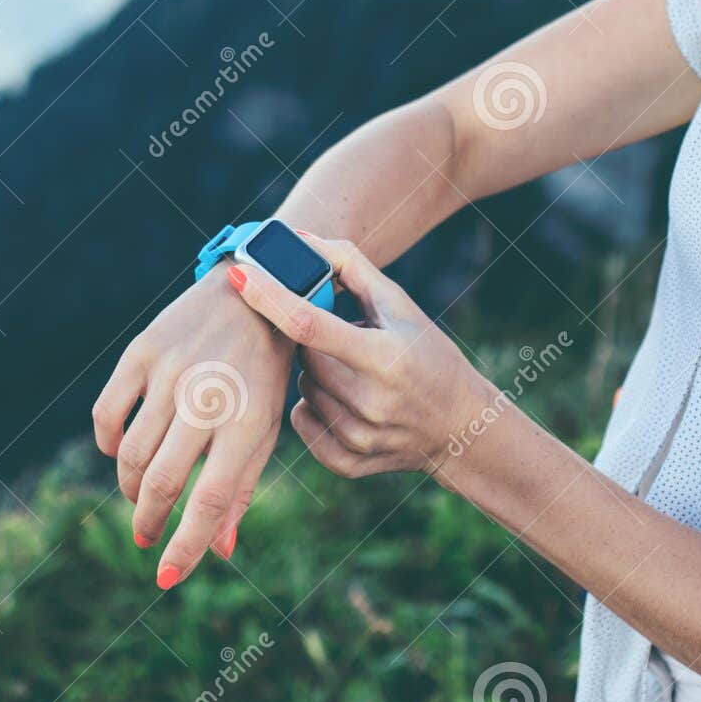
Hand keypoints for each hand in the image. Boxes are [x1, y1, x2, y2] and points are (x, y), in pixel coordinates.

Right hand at [92, 267, 291, 587]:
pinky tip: (121, 453)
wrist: (258, 289)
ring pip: (130, 454)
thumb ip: (242, 487)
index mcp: (248, 422)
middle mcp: (207, 399)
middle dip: (149, 521)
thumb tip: (220, 550)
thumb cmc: (265, 370)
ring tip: (140, 498)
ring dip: (130, 488)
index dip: (185, 547)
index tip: (165, 577)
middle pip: (161, 483)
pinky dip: (108, 444)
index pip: (208, 502)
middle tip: (147, 537)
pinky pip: (106, 415)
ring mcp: (170, 373)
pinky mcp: (142, 351)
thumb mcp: (267, 425)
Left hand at [229, 234, 498, 480]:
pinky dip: (313, 408)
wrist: (461, 427)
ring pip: (302, 389)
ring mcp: (359, 436)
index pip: (310, 325)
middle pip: (305, 357)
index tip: (240, 274)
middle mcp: (371, 401)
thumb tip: (300, 240)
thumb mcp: (401, 306)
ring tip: (354, 374)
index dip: (270, 297)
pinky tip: (344, 402)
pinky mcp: (349, 461)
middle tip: (344, 341)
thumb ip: (350, 266)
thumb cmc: (429, 355)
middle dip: (313, 342)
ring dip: (316, 375)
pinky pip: (302, 423)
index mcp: (385, 357)